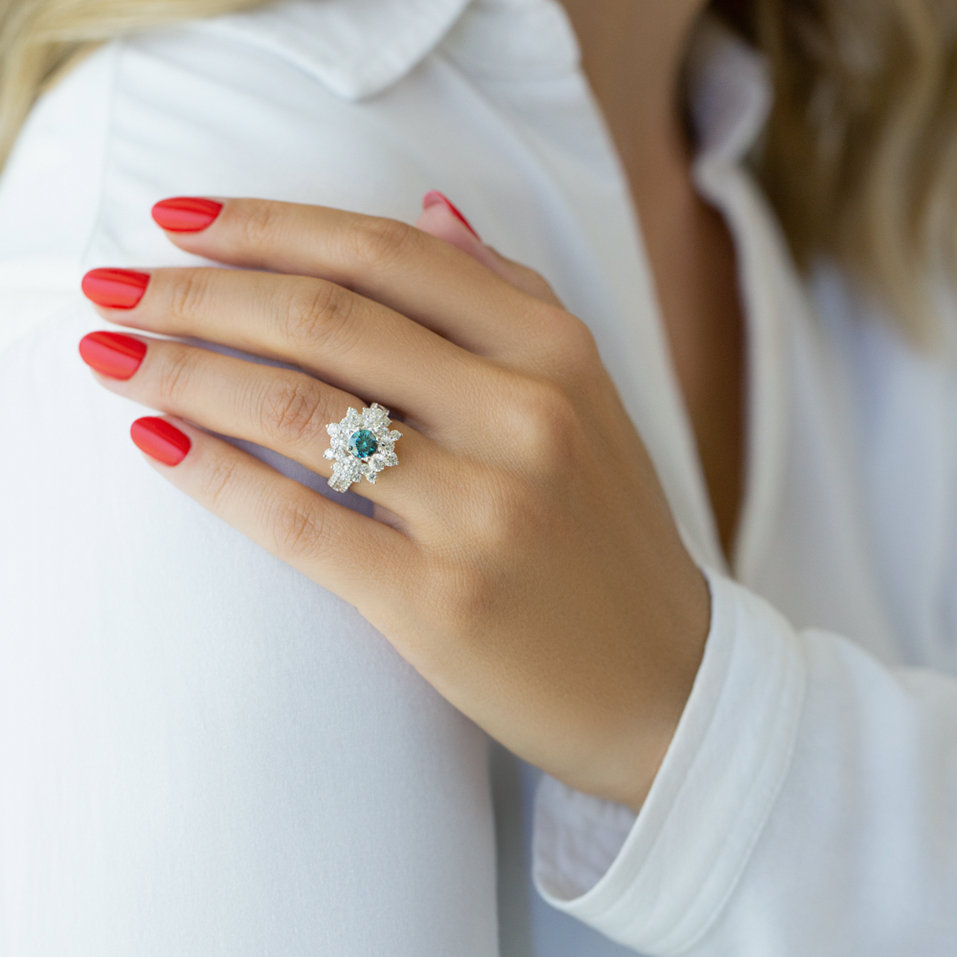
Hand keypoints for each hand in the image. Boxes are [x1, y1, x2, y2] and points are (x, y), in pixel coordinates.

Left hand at [77, 193, 710, 812]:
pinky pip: (300, 521)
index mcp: (557, 354)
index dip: (270, 225)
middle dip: (198, 291)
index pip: (388, 256)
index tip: (181, 218)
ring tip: (110, 352)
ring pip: (300, 412)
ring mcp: (487, 510)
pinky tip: (153, 441)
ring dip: (183, 371)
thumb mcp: (587, 397)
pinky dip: (212, 474)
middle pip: (327, 320)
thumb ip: (509, 296)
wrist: (664, 682)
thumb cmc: (608, 537)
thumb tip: (431, 210)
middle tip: (112, 280)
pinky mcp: (441, 601)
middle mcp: (527, 416)